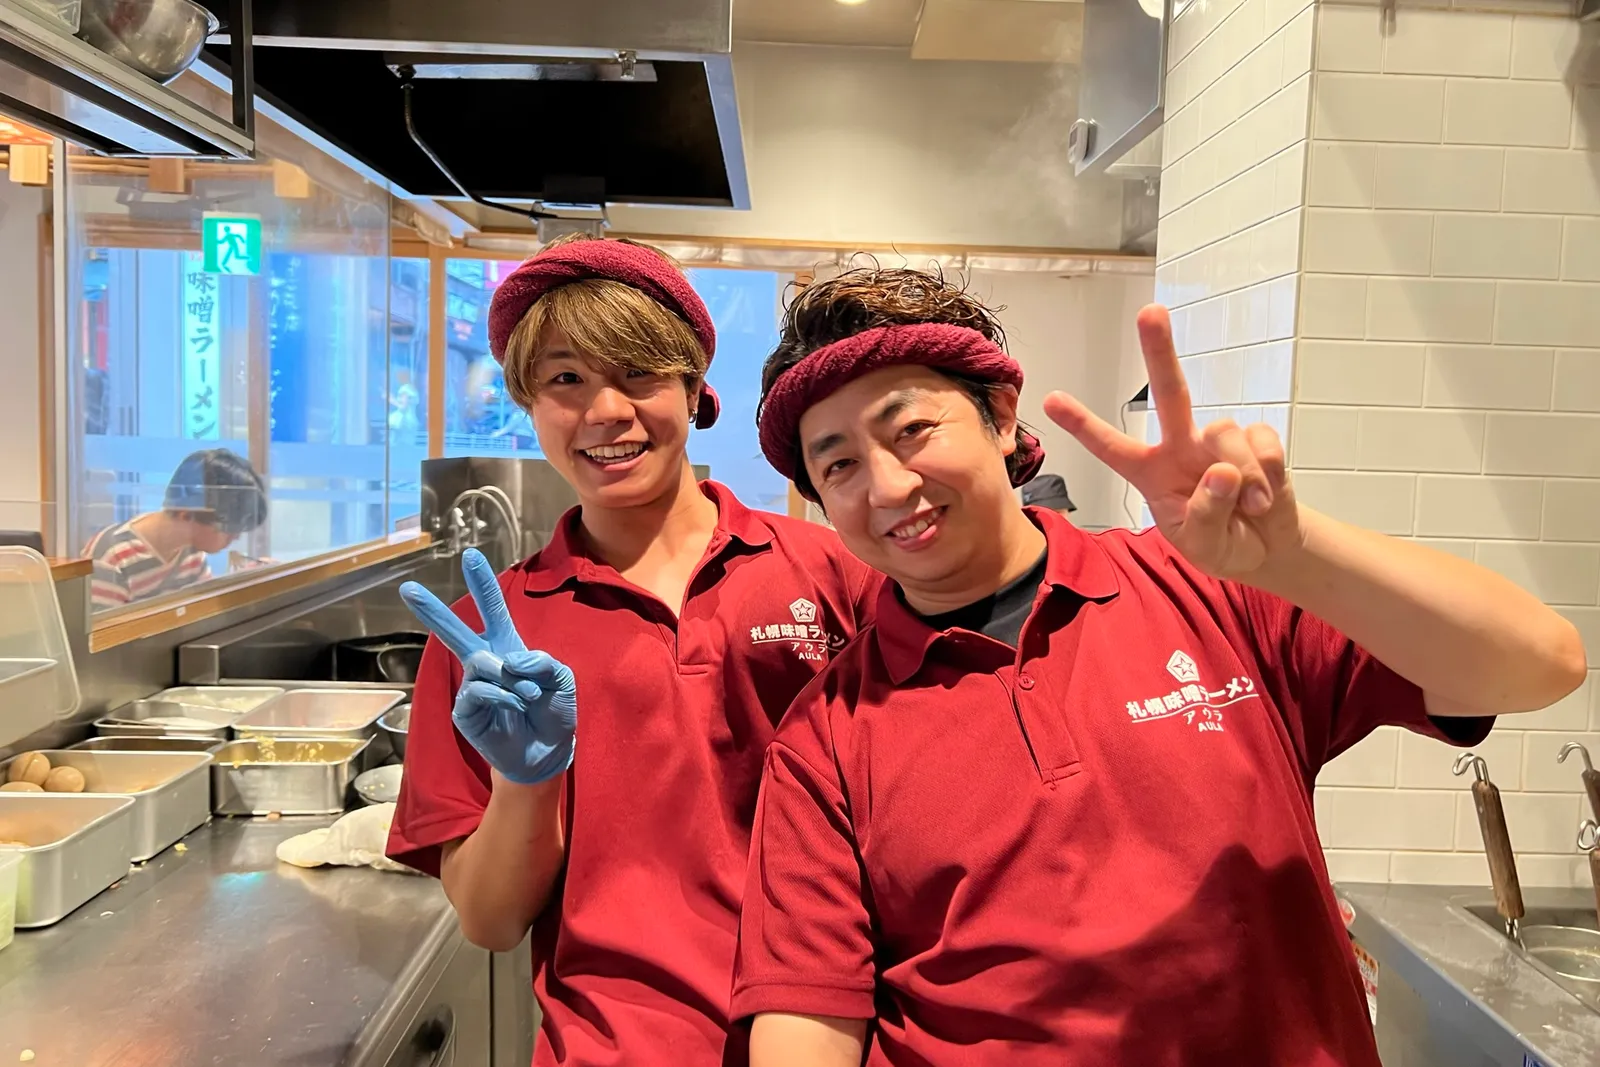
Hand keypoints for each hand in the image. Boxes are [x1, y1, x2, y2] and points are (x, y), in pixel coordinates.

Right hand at [399, 549, 576, 785]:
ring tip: (528, 695)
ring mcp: (472, 686)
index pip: (493, 611)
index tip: (470, 556)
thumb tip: (507, 659)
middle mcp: (485, 663)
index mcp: (508, 648)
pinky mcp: (464, 710)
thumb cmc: (552, 712)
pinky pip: (480, 690)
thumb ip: (543, 661)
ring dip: (513, 678)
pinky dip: (504, 695)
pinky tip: (515, 705)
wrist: (546, 752)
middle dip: (431, 611)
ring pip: (482, 663)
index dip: (482, 585)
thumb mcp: (561, 680)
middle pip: (456, 631)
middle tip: (407, 588)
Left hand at [1042, 305, 1303, 580]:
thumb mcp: (1203, 546)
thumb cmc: (1222, 545)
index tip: (1052, 400)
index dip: (1083, 426)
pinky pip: (1263, 440)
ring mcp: (1217, 441)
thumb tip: (1222, 472)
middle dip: (1160, 351)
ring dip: (1243, 473)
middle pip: (1170, 394)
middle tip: (1151, 313)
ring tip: (1251, 507)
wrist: (1268, 549)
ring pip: (1225, 432)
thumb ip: (1206, 514)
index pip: (1112, 449)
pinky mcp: (1256, 440)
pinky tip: (1266, 495)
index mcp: (1151, 474)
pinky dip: (1268, 471)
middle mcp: (1180, 447)